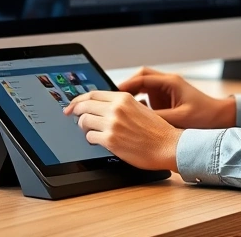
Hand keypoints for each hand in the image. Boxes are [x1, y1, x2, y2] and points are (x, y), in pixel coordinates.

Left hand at [64, 91, 181, 171]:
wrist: (168, 146)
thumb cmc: (157, 130)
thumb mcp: (139, 108)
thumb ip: (121, 105)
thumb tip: (100, 105)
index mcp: (123, 98)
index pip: (92, 94)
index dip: (79, 99)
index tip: (72, 104)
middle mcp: (116, 108)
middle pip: (84, 106)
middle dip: (75, 112)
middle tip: (72, 116)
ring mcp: (112, 124)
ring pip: (84, 121)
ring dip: (84, 127)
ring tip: (91, 131)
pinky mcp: (110, 140)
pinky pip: (90, 137)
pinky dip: (91, 139)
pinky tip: (98, 141)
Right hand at [118, 67, 235, 129]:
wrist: (220, 118)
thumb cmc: (205, 116)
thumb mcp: (180, 118)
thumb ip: (159, 118)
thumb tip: (138, 120)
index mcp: (171, 82)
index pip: (142, 78)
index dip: (126, 85)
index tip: (114, 94)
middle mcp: (167, 83)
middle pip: (140, 79)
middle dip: (126, 88)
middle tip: (114, 100)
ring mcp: (166, 91)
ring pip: (142, 88)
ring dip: (131, 97)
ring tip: (120, 109)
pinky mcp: (166, 100)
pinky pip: (147, 98)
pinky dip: (139, 105)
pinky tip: (133, 116)